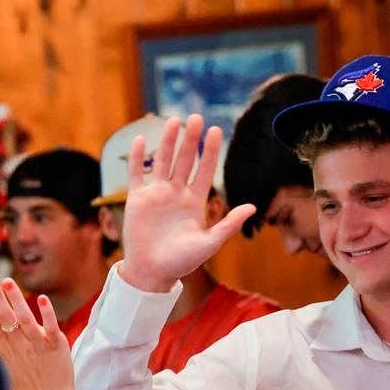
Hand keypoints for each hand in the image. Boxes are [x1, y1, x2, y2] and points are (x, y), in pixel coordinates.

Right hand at [0, 274, 75, 389]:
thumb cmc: (26, 386)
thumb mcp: (1, 366)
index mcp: (5, 347)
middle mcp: (19, 344)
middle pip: (4, 317)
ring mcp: (37, 345)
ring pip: (24, 320)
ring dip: (16, 301)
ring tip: (8, 282)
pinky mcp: (56, 347)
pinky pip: (51, 328)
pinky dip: (47, 315)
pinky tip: (41, 299)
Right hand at [119, 114, 254, 292]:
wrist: (151, 272)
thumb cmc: (181, 262)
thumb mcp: (209, 243)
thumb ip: (229, 224)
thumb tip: (253, 207)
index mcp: (194, 202)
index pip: (204, 170)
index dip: (210, 151)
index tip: (216, 130)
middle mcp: (176, 194)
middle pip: (185, 161)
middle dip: (191, 140)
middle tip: (196, 117)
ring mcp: (156, 195)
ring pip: (163, 161)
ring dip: (168, 142)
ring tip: (174, 121)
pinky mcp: (137, 200)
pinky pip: (137, 174)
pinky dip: (138, 158)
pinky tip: (141, 140)